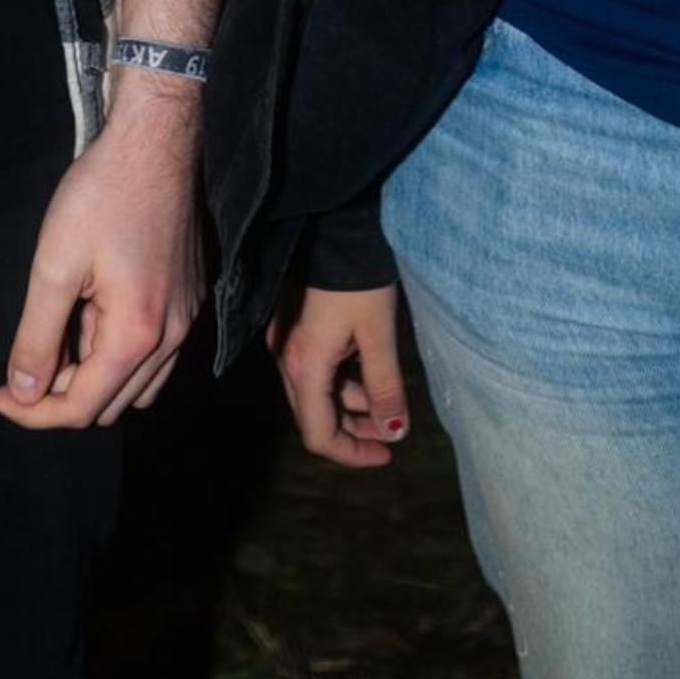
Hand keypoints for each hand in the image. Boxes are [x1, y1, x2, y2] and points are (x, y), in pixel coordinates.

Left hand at [0, 78, 206, 430]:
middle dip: (60, 396)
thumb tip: (23, 393)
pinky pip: (155, 356)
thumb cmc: (101, 194)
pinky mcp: (191, 299)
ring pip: (137, 387)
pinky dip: (119, 355)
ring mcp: (187, 319)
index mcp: (137, 334)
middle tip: (24, 359)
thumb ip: (37, 337)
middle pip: (110, 405)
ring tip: (57, 336)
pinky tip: (92, 316)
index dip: (31, 412)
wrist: (155, 140)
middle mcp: (172, 338)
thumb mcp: (54, 265)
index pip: (81, 408)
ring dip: (92, 379)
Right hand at [270, 283, 409, 469]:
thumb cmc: (360, 281)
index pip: (318, 434)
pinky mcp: (292, 325)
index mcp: (304, 366)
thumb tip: (394, 432)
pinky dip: (340, 381)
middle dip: (353, 430)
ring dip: (348, 405)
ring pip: (314, 392)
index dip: (352, 453)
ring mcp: (285, 340)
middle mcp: (285, 359)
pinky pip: (314, 369)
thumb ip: (385, 388)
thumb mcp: (380, 336)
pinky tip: (367, 373)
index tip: (388, 453)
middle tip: (391, 433)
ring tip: (386, 403)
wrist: (334, 225)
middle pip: (314, 415)